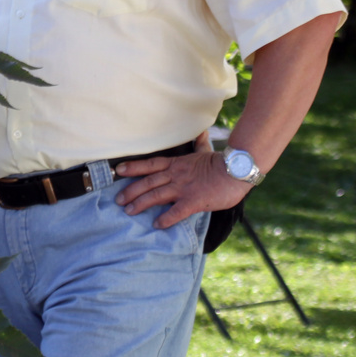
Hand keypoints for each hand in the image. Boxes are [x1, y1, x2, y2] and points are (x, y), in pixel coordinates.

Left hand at [115, 131, 250, 228]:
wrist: (237, 171)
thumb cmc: (221, 163)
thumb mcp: (206, 152)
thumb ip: (200, 144)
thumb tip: (201, 132)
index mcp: (177, 164)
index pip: (151, 164)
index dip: (134, 167)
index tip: (119, 170)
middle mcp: (176, 176)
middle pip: (148, 182)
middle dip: (131, 191)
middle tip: (118, 200)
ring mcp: (184, 188)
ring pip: (157, 196)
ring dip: (141, 204)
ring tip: (129, 212)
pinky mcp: (194, 201)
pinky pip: (176, 211)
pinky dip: (166, 218)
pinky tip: (157, 225)